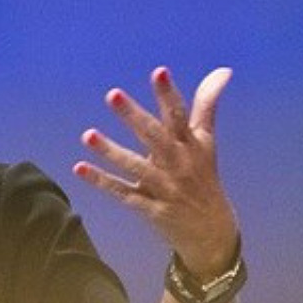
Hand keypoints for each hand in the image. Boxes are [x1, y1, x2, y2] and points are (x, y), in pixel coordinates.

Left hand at [74, 66, 239, 275]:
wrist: (212, 232)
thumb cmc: (204, 178)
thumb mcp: (207, 142)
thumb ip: (207, 105)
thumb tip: (223, 70)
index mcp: (191, 145)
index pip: (179, 115)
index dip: (169, 94)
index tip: (159, 71)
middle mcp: (178, 164)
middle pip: (154, 137)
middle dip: (134, 116)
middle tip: (112, 94)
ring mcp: (164, 187)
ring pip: (135, 166)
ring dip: (110, 151)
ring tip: (87, 134)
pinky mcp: (150, 207)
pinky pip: (123, 193)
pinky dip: (102, 182)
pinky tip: (80, 167)